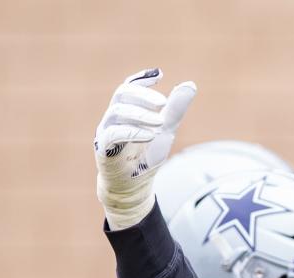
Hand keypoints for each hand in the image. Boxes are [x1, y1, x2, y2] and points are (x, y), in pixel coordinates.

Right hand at [94, 69, 196, 228]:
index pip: (129, 87)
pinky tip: (150, 134)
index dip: (141, 79)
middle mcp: (113, 118)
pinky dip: (132, 131)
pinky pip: (112, 134)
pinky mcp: (103, 149)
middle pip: (122, 94)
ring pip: (116, 111)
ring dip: (140, 114)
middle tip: (163, 103)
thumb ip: (175, 109)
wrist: (135, 186)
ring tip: (160, 122)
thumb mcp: (165, 130)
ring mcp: (106, 132)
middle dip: (143, 95)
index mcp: (126, 111)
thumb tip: (190, 85)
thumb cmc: (146, 156)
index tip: (159, 75)